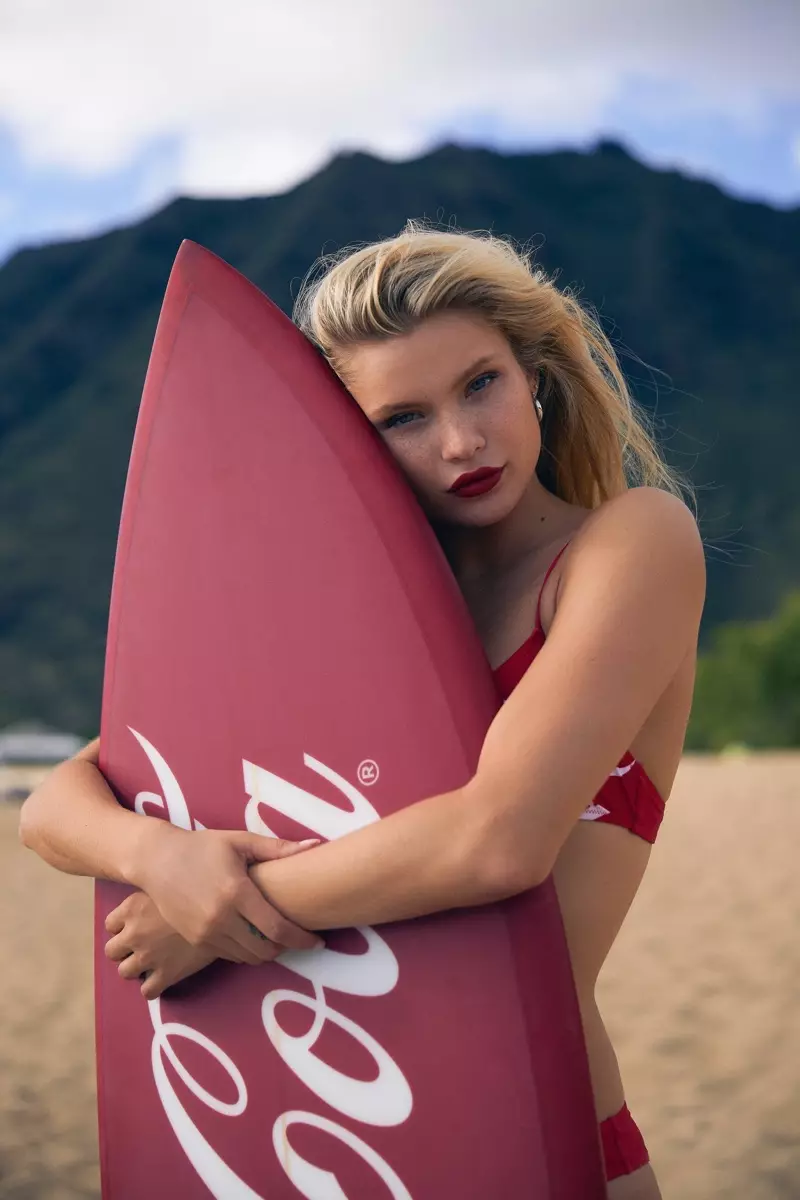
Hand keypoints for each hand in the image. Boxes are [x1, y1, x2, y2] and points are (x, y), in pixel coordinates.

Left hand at [105, 890, 218, 999]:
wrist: (223, 912)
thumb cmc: (197, 892)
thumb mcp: (167, 885)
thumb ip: (150, 890)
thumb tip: (145, 884)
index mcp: (132, 909)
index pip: (110, 925)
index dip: (122, 926)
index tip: (136, 925)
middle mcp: (134, 934)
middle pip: (112, 951)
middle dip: (124, 950)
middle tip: (141, 945)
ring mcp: (147, 957)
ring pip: (125, 972)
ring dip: (135, 969)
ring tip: (151, 962)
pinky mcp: (165, 975)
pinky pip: (147, 991)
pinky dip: (152, 986)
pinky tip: (162, 977)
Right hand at [129, 824, 324, 963]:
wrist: (157, 860)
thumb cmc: (202, 847)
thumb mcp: (240, 842)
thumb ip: (278, 849)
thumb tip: (315, 846)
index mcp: (237, 892)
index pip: (278, 928)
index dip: (302, 940)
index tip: (318, 943)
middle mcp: (221, 918)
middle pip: (265, 950)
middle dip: (287, 948)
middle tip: (297, 938)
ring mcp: (205, 933)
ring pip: (248, 957)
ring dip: (266, 951)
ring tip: (276, 937)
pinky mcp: (195, 940)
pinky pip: (229, 955)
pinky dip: (245, 951)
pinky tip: (252, 936)